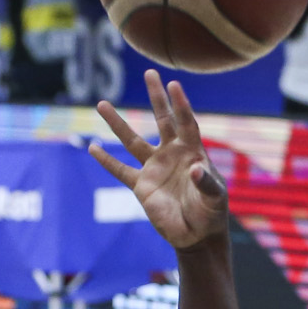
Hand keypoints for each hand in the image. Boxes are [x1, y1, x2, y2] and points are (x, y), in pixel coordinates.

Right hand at [91, 71, 227, 249]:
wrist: (196, 235)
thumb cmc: (211, 214)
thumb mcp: (215, 199)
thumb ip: (208, 183)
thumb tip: (195, 169)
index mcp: (192, 152)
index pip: (186, 123)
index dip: (180, 105)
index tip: (173, 84)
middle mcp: (172, 155)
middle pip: (162, 120)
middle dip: (156, 97)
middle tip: (150, 73)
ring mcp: (154, 169)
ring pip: (132, 141)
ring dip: (117, 124)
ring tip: (101, 104)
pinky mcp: (142, 186)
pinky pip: (121, 171)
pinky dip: (106, 161)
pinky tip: (92, 148)